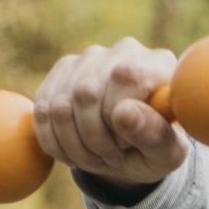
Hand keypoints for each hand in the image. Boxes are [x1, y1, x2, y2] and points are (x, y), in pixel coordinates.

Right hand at [33, 37, 190, 184]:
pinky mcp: (62, 72)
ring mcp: (90, 58)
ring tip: (96, 157)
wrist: (132, 151)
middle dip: (95, 139)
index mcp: (159, 64)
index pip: (125, 77)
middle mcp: (124, 51)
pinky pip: (42, 112)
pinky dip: (55, 143)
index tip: (127, 144)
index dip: (118, 119)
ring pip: (59, 106)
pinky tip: (76, 151)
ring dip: (74, 145)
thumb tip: (124, 113)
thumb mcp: (166, 154)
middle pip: (86, 93)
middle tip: (111, 158)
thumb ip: (155, 135)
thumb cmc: (155, 150)